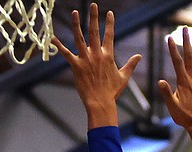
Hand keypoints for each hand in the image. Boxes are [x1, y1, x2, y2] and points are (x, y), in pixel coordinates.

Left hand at [52, 4, 141, 126]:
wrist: (100, 102)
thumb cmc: (112, 91)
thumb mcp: (124, 77)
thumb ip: (131, 64)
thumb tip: (139, 56)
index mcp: (108, 55)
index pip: (109, 35)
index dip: (109, 23)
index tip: (109, 13)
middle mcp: (96, 54)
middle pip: (94, 31)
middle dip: (94, 17)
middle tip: (94, 5)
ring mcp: (86, 59)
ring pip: (80, 38)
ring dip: (77, 24)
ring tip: (75, 12)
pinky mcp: (76, 66)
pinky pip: (66, 53)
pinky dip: (59, 46)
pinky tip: (53, 38)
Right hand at [158, 28, 191, 131]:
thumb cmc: (183, 116)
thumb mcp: (172, 106)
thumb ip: (166, 93)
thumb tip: (160, 81)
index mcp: (183, 82)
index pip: (177, 62)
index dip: (173, 50)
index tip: (170, 38)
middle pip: (189, 56)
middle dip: (186, 41)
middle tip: (185, 28)